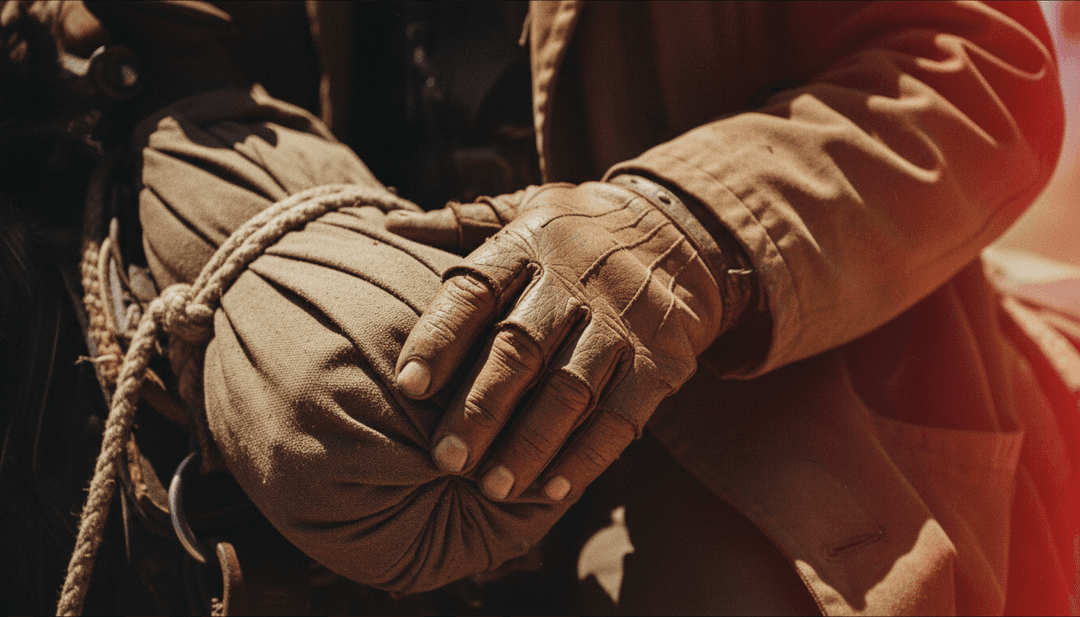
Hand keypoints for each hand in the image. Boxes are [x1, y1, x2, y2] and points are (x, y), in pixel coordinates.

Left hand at [393, 179, 726, 501]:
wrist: (680, 229)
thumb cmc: (578, 232)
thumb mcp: (523, 210)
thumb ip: (461, 225)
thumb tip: (392, 225)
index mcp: (527, 246)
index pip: (475, 292)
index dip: (441, 338)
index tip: (408, 386)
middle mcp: (572, 281)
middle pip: (520, 348)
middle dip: (481, 408)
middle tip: (447, 459)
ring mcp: (621, 322)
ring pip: (570, 389)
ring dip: (531, 443)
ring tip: (494, 486)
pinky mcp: (661, 358)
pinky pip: (622, 414)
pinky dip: (588, 454)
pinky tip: (555, 487)